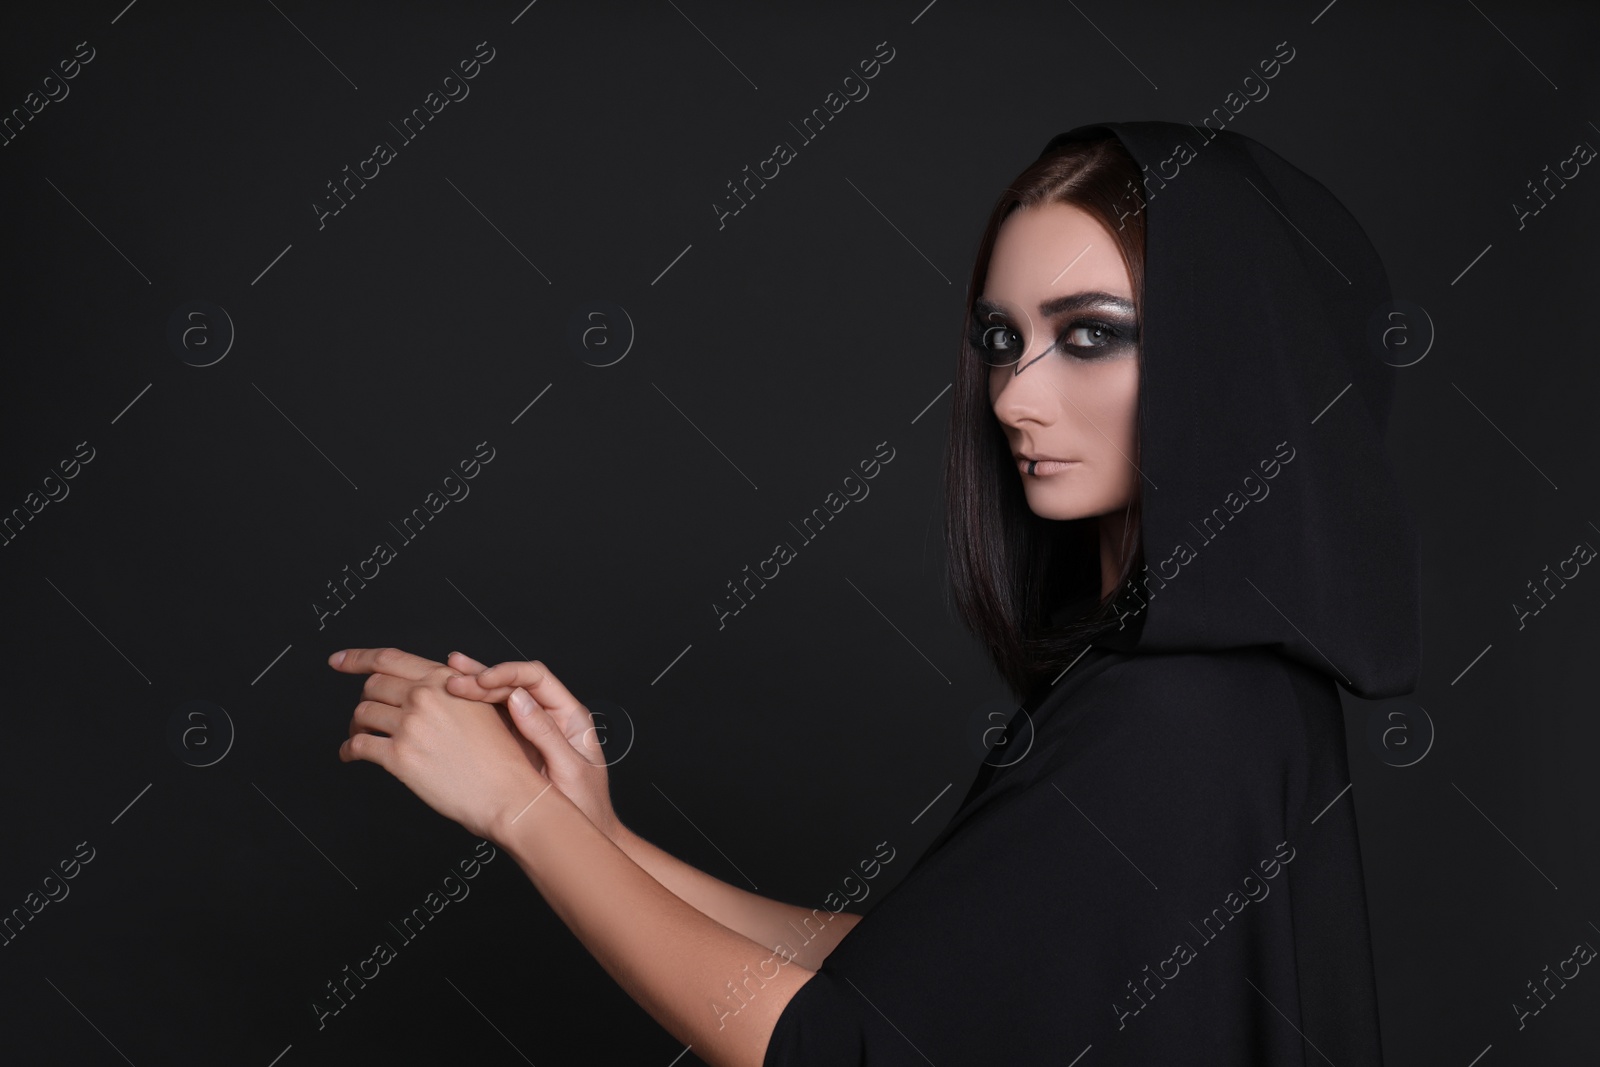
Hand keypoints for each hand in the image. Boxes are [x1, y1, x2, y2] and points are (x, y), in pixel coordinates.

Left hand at [331, 646, 552, 840]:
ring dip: (357, 726)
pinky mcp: (399, 758)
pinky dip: (348, 750)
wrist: (508, 793)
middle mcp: (424, 697)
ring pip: (362, 714)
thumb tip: (416, 680)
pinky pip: (358, 746)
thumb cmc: (499, 755)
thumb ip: (448, 686)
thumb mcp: (480, 705)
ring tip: (362, 737)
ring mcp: (410, 726)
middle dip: (366, 700)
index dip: (357, 658)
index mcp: (444, 679)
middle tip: (366, 716)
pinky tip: (351, 755)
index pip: (389, 659)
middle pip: (372, 686)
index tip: (338, 661)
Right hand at [442, 653, 623, 841]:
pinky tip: (452, 705)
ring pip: (500, 700)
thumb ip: (545, 733)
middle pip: (514, 684)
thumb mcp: (569, 770)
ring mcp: (530, 730)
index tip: (482, 681)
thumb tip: (517, 697)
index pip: (537, 678)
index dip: (508, 673)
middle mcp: (550, 716)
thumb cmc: (586, 808)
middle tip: (452, 680)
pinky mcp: (514, 746)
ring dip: (474, 689)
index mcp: (570, 716)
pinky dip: (472, 711)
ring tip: (446, 676)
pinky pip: (492, 721)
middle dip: (483, 678)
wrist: (579, 839)